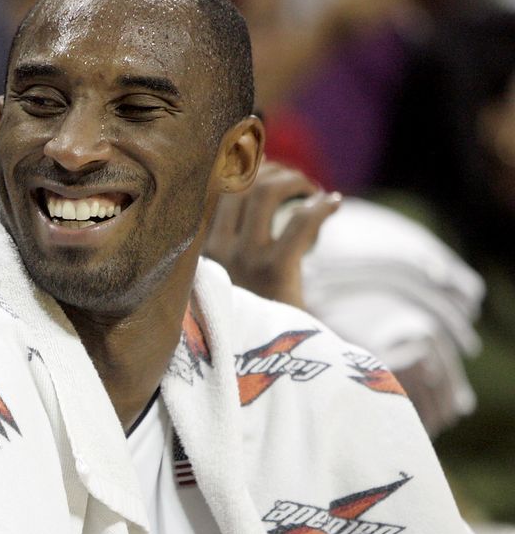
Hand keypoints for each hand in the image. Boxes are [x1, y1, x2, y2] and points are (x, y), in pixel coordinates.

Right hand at [205, 161, 340, 307]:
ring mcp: (242, 260)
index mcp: (198, 251)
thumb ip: (226, 249)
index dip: (239, 168)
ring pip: (264, 194)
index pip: (211, 189)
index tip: (263, 168)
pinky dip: (321, 206)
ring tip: (311, 191)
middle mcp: (214, 251)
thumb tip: (251, 208)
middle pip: (238, 185)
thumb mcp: (224, 281)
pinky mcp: (273, 270)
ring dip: (293, 181)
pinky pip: (300, 222)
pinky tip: (334, 204)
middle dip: (271, 171)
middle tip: (295, 182)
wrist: (261, 365)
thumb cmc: (248, 320)